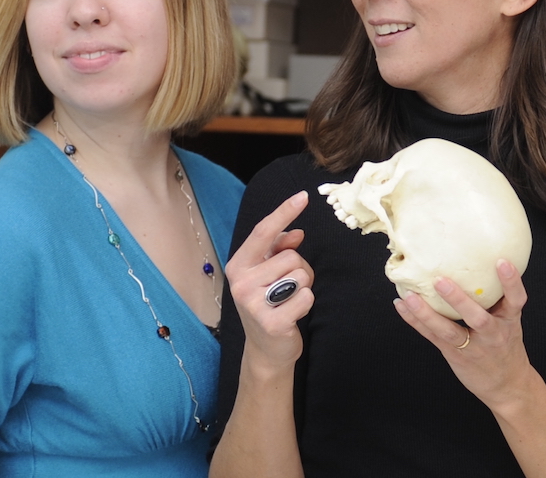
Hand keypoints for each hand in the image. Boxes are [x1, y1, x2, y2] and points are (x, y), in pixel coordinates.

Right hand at [228, 192, 313, 366]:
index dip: (284, 212)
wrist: (266, 349)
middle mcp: (241, 282)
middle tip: (288, 289)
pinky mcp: (272, 321)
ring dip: (304, 286)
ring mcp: (254, 303)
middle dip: (300, 270)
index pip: (263, 232)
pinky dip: (306, 303)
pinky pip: (305, 296)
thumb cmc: (269, 305)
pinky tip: (293, 314)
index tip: (303, 197)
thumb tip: (296, 233)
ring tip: (289, 301)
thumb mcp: (267, 274)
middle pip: (291, 256)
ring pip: (301, 275)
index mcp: (238, 265)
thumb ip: (278, 250)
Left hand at [393, 260, 541, 413]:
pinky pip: (433, 337)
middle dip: (459, 301)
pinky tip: (402, 306)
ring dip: (427, 314)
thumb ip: (498, 299)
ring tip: (409, 296)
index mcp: (509, 321)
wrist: (508, 385)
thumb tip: (481, 264)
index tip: (501, 261)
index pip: (516, 299)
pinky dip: (416, 321)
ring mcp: (473, 347)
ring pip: (449, 331)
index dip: (511, 281)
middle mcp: (493, 334)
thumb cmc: (506, 347)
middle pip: (478, 318)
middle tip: (441, 281)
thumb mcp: (510, 322)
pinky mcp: (455, 355)